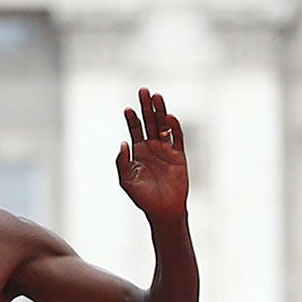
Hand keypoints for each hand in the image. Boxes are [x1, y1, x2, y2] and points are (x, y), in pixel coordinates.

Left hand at [115, 88, 187, 222]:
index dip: (132, 119)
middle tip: (143, 91)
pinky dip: (174, 127)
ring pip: (163, 125)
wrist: (163, 210)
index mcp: (138, 152)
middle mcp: (152, 147)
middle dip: (146, 107)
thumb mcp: (126, 180)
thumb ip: (122, 162)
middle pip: (149, 122)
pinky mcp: (179, 156)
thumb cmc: (143, 198)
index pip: (135, 129)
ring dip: (160, 111)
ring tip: (156, 97)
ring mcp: (166, 150)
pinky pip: (177, 138)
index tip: (128, 109)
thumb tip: (123, 142)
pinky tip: (169, 117)